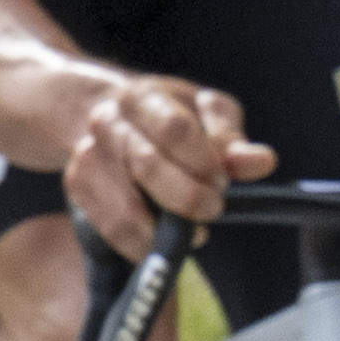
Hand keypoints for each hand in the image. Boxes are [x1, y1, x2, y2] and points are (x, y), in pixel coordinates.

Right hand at [63, 72, 269, 251]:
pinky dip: (141, 244)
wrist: (113, 116)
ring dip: (163, 228)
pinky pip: (108, 227)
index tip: (222, 181)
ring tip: (194, 232)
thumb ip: (231, 138)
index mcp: (142, 96)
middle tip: (213, 208)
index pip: (173, 129)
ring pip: (124, 205)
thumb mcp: (208, 112)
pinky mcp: (77, 185)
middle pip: (146, 165)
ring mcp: (87, 155)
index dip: (202, 161)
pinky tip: (165, 243)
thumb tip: (262, 162)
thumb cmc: (172, 115)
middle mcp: (107, 122)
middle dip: (187, 196)